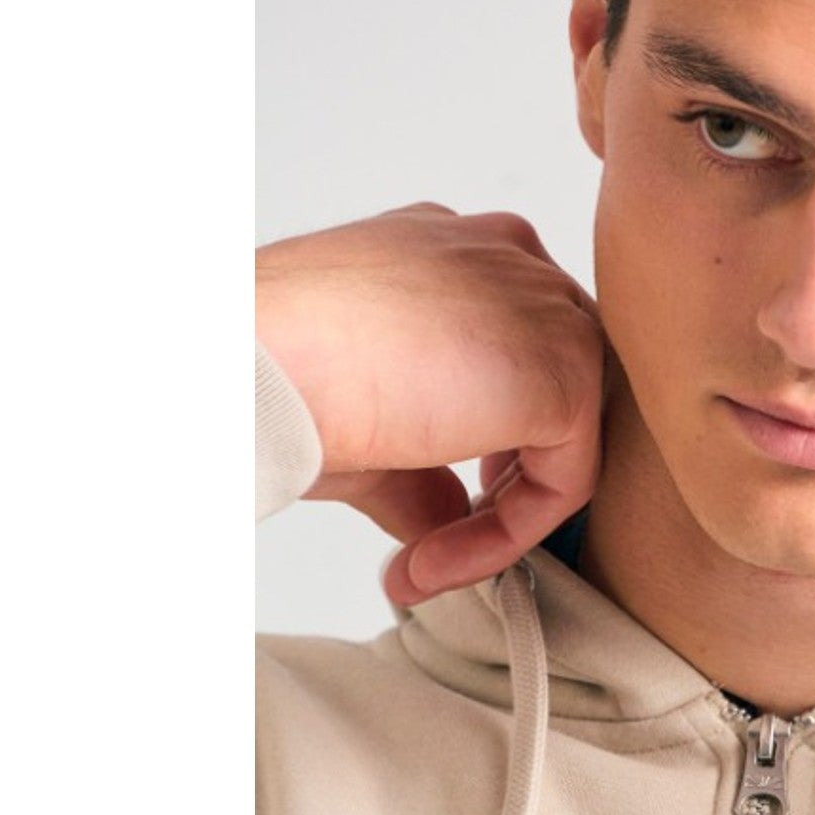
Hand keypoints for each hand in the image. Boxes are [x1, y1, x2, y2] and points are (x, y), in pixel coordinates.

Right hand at [255, 203, 608, 603]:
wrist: (248, 365)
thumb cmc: (278, 370)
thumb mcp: (369, 419)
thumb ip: (428, 465)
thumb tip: (450, 520)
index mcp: (457, 249)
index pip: (514, 351)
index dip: (490, 441)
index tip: (438, 506)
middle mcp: (508, 260)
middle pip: (554, 390)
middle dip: (505, 484)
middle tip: (438, 546)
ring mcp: (544, 307)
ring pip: (564, 440)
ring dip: (499, 523)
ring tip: (422, 565)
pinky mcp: (565, 371)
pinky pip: (565, 481)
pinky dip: (505, 538)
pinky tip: (432, 561)